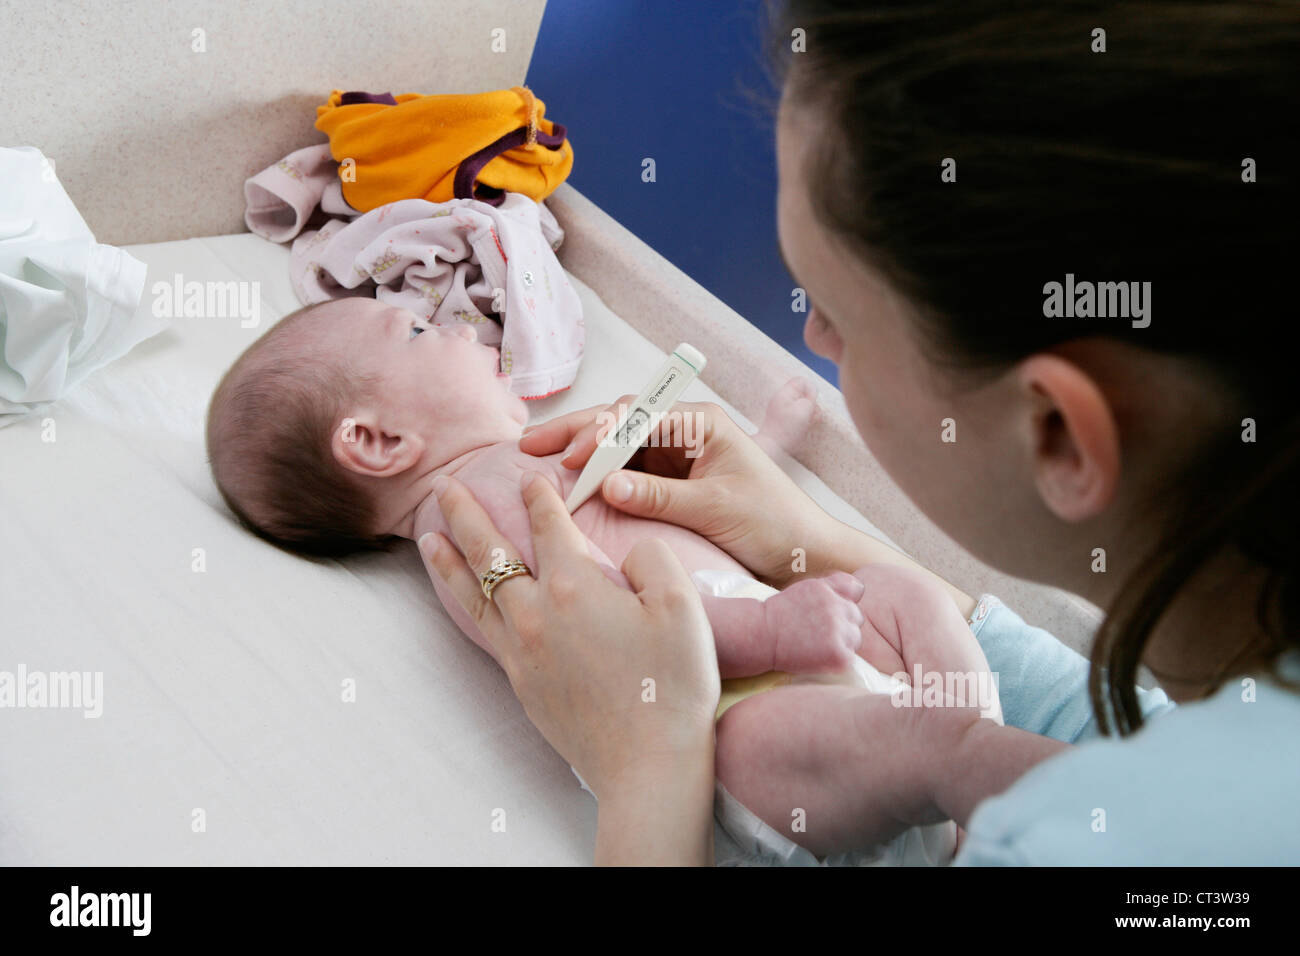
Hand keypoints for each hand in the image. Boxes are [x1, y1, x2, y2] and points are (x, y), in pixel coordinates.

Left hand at [417, 470, 720, 803]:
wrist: (646, 766)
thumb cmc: (670, 686)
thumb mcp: (681, 606)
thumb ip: (651, 558)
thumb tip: (625, 551)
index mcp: (574, 586)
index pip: (547, 525)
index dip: (538, 497)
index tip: (529, 478)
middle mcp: (536, 613)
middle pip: (491, 551)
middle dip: (467, 513)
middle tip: (447, 485)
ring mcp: (522, 651)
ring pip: (474, 593)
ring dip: (450, 560)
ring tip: (429, 537)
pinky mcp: (521, 683)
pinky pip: (485, 630)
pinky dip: (467, 604)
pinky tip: (467, 599)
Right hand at [518, 398, 831, 588]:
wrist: (803, 553)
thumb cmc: (773, 523)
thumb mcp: (715, 508)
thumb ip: (659, 497)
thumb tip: (607, 486)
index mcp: (701, 423)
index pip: (637, 417)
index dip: (599, 435)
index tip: (571, 459)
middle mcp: (684, 432)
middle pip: (619, 422)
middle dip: (575, 433)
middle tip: (529, 446)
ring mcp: (675, 456)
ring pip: (616, 447)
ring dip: (579, 454)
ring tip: (536, 460)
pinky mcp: (669, 482)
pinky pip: (625, 473)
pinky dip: (596, 477)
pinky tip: (569, 483)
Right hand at [762, 573, 864, 673]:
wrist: (760, 638)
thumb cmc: (780, 614)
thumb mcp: (805, 588)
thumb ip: (833, 584)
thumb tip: (860, 589)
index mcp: (829, 589)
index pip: (856, 592)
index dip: (844, 602)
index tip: (827, 611)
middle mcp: (837, 607)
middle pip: (856, 618)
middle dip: (843, 624)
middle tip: (817, 633)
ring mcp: (839, 632)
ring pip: (855, 639)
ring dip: (842, 643)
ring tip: (816, 646)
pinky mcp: (839, 655)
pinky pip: (849, 658)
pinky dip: (836, 661)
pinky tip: (817, 658)